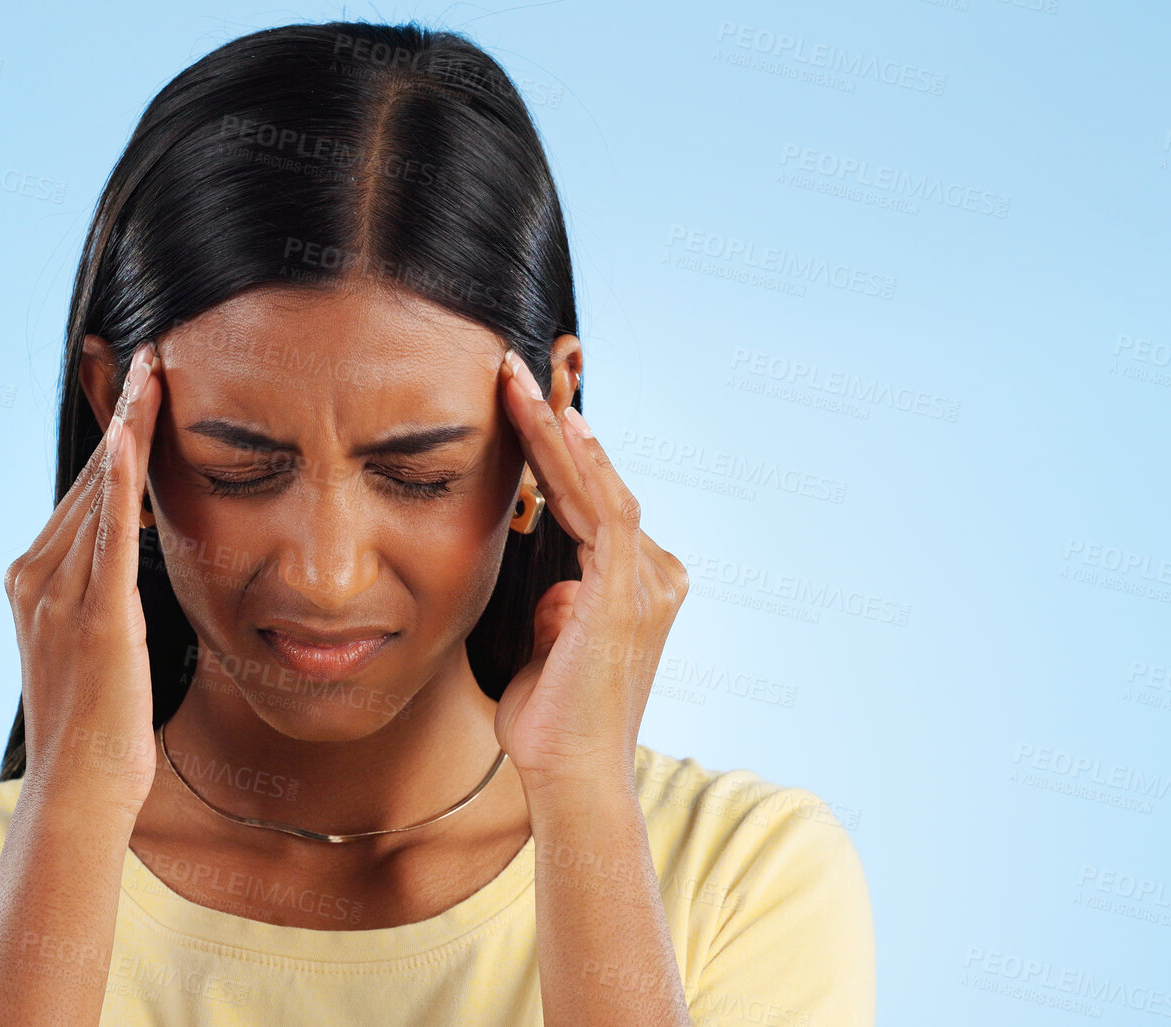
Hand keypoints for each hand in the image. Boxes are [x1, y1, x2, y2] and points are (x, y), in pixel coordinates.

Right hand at [3, 343, 164, 808]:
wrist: (81, 788)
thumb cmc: (99, 725)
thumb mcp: (98, 642)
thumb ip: (104, 589)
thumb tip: (134, 547)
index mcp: (32, 578)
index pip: (83, 488)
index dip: (113, 432)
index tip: (136, 381)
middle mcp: (34, 575)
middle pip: (88, 476)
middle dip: (121, 412)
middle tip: (151, 351)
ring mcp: (58, 595)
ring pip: (98, 491)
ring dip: (128, 428)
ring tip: (155, 373)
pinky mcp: (94, 617)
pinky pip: (108, 535)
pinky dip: (119, 482)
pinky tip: (131, 437)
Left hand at [492, 348, 689, 792]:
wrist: (571, 777)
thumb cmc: (551, 724)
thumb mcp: (546, 645)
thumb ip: (554, 606)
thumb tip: (553, 583)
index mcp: (639, 585)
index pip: (592, 502)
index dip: (558, 451)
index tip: (520, 403)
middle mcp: (656, 576)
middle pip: (600, 481)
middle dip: (556, 422)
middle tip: (515, 368)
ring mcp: (647, 583)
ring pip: (599, 486)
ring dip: (554, 430)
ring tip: (514, 380)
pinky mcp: (625, 594)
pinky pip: (597, 513)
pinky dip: (571, 467)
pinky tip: (550, 427)